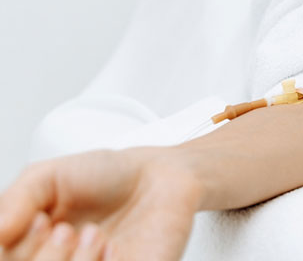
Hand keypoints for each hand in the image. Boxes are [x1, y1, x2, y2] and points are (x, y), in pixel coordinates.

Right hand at [0, 148, 201, 260]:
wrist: (161, 174)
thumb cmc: (106, 174)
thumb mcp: (49, 176)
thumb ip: (17, 199)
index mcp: (34, 249)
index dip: (20, 250)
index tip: (40, 219)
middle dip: (45, 260)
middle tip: (65, 229)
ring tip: (93, 234)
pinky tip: (114, 248)